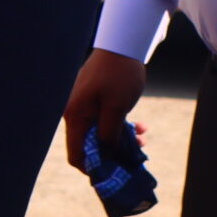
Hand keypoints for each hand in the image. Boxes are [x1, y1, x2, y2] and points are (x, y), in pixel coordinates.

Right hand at [64, 48, 148, 172]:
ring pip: (100, 132)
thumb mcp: (116, 109)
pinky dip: (119, 125)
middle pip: (89, 145)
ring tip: (142, 139)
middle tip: (133, 156)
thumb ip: (109, 135)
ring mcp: (84, 104)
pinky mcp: (94, 98)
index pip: (76, 154)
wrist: (122, 43)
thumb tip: (107, 155)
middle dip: (112, 153)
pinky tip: (140, 126)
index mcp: (75, 115)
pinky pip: (104, 119)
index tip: (113, 173)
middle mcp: (75, 111)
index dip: (92, 168)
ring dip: (120, 139)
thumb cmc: (119, 75)